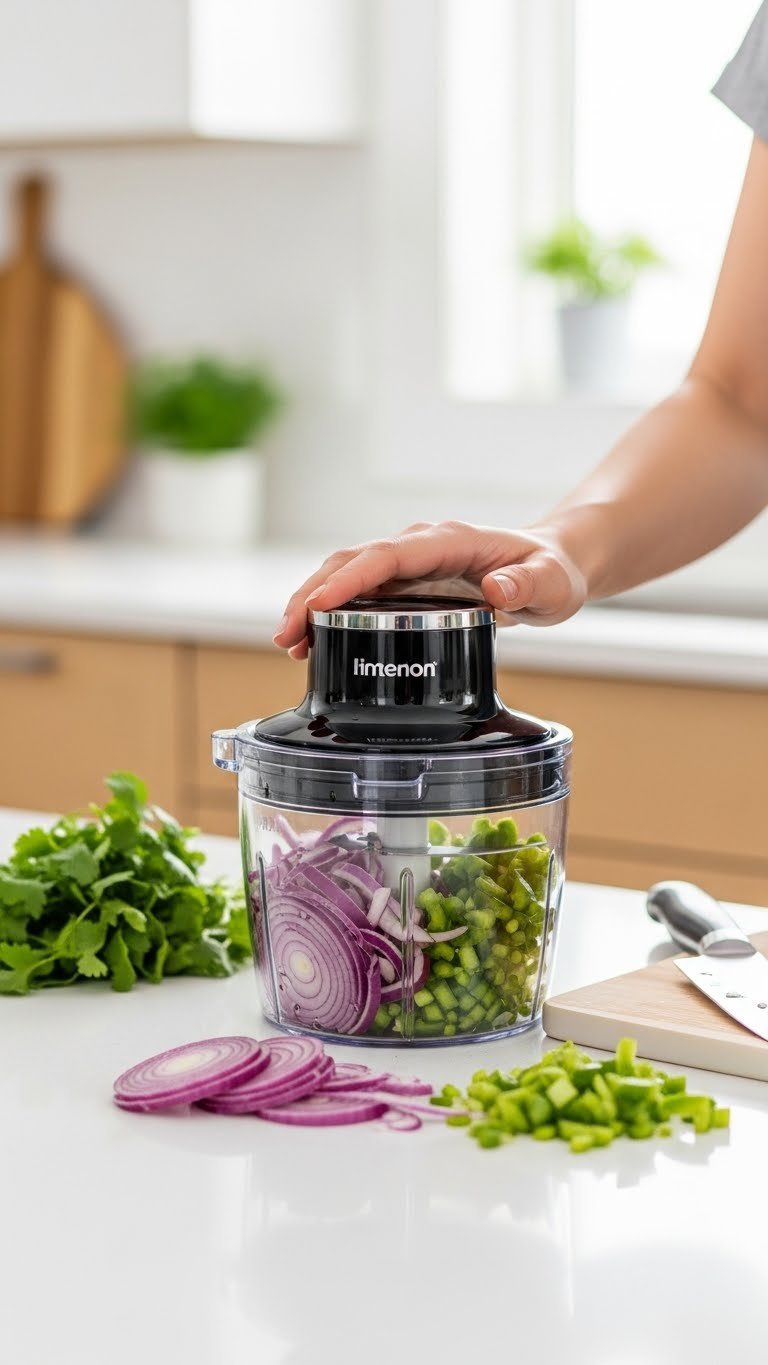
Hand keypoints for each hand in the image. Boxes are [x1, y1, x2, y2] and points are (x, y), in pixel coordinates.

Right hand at [273, 520, 587, 657]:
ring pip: (347, 574)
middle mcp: (421, 546)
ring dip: (312, 604)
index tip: (319, 605)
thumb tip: (497, 587)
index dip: (349, 579)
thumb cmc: (553, 571)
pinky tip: (313, 642)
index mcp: (449, 541)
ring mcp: (410, 563)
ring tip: (289, 643)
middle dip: (313, 595)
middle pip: (352, 561)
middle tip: (287, 635)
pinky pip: (359, 591)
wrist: (553, 564)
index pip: (387, 556)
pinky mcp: (406, 582)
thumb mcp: (552, 582)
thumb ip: (529, 585)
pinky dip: (330, 613)